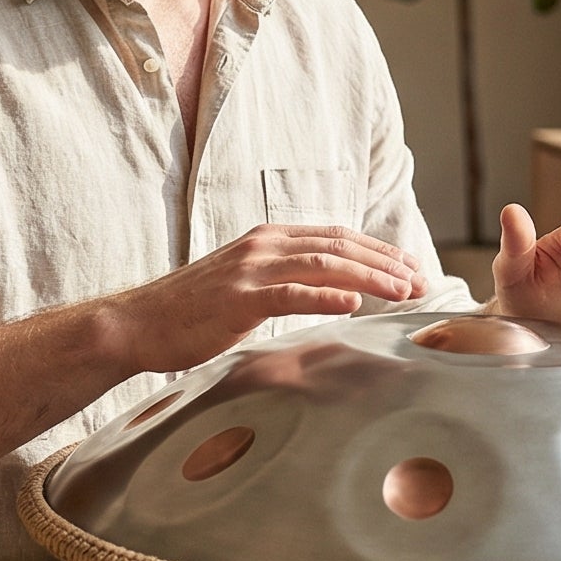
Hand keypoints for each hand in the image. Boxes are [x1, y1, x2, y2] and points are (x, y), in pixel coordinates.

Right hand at [107, 222, 428, 373]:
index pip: (337, 236)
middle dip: (386, 261)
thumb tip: (330, 293)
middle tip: (422, 279)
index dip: (379, 249)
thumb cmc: (191, 312)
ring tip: (403, 290)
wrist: (138, 324)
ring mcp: (251, 270)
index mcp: (268, 239)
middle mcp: (264, 245)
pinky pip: (290, 294)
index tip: (411, 265)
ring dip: (370, 276)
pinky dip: (326, 296)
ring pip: (324, 264)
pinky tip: (354, 302)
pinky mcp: (239, 299)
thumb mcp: (245, 286)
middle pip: (339, 244)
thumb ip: (284, 281)